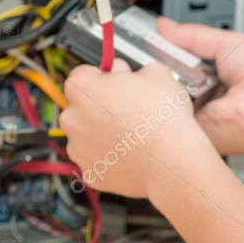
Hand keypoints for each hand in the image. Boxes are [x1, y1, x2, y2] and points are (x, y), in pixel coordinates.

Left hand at [60, 60, 212, 197]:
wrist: (171, 160)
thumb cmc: (163, 117)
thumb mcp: (157, 73)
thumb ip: (136, 71)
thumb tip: (131, 77)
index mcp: (82, 87)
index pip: (82, 74)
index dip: (103, 76)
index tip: (117, 82)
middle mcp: (72, 117)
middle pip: (82, 105)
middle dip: (101, 105)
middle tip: (131, 108)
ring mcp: (78, 148)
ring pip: (88, 134)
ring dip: (105, 131)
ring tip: (136, 133)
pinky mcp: (91, 171)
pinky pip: (98, 158)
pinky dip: (112, 155)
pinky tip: (133, 153)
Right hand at [156, 16, 243, 155]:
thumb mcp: (228, 44)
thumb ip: (194, 35)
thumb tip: (164, 25)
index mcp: (213, 76)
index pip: (176, 62)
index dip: (162, 52)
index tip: (146, 41)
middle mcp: (202, 97)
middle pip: (166, 79)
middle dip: (158, 66)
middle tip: (148, 54)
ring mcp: (195, 115)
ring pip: (163, 97)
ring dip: (160, 82)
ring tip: (159, 70)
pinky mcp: (190, 132)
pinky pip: (166, 116)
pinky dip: (163, 102)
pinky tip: (164, 88)